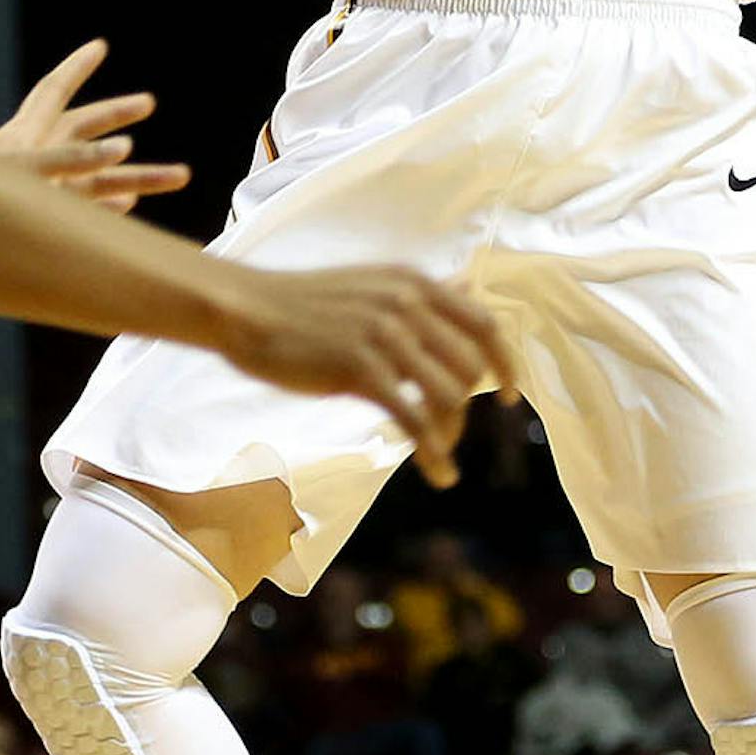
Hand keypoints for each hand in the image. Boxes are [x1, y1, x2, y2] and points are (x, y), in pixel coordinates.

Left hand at [0, 40, 189, 214]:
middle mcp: (40, 157)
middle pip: (86, 128)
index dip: (77, 68)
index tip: (99, 46)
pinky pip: (89, 211)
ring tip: (182, 175)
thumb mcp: (23, 171)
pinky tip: (130, 205)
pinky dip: (111, 209)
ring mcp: (48, 190)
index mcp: (25, 134)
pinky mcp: (51, 220)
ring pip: (103, 178)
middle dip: (117, 114)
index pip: (54, 92)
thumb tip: (127, 148)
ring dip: (142, 176)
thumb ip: (72, 159)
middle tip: (148, 101)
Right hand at [217, 264, 514, 487]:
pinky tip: (437, 471)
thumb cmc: (305, 303)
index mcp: (415, 283)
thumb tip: (469, 290)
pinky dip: (433, 450)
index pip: (485, 323)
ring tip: (437, 452)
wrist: (247, 309)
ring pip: (448, 395)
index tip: (509, 395)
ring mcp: (384, 335)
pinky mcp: (359, 368)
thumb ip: (421, 295)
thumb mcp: (373, 285)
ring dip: (450, 432)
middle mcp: (407, 304)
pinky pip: (414, 418)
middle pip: (469, 366)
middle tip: (448, 430)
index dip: (506, 362)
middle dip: (467, 406)